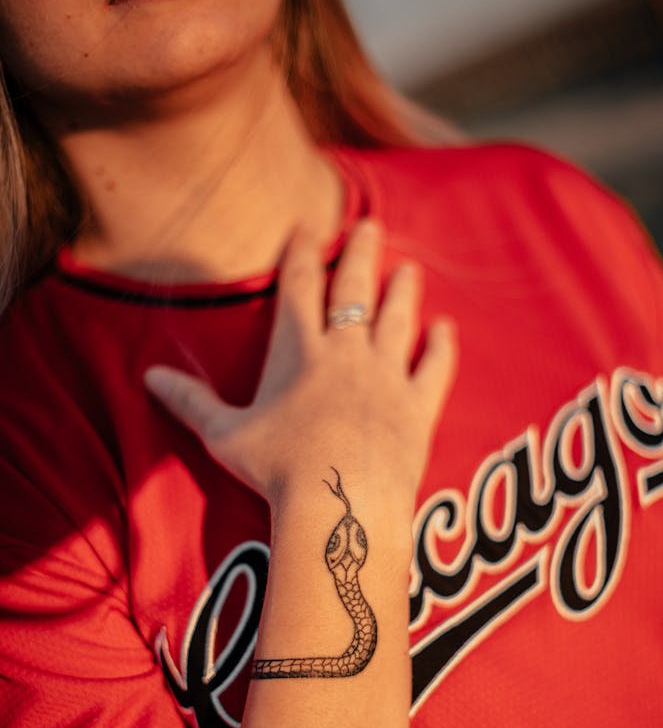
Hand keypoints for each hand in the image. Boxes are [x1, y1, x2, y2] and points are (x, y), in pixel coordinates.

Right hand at [144, 219, 457, 507]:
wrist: (339, 502)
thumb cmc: (277, 469)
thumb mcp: (224, 435)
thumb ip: (190, 401)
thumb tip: (150, 377)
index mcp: (297, 350)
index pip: (299, 285)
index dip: (302, 252)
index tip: (308, 226)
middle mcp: (345, 351)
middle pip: (355, 289)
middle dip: (360, 254)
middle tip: (371, 225)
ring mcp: (386, 375)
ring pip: (398, 320)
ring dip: (403, 292)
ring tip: (409, 270)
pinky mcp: (417, 406)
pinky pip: (434, 367)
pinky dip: (441, 346)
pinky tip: (445, 329)